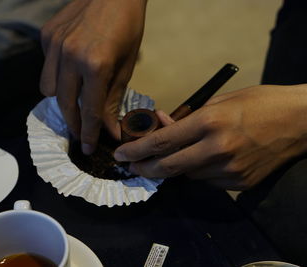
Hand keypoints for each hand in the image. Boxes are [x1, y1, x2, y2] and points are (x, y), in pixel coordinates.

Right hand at [40, 0, 146, 153]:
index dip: (90, 134)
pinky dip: (57, 76)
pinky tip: (70, 71)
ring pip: (48, 89)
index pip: (90, 110)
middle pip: (64, 104)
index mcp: (96, 64)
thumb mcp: (126, 65)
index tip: (89, 149)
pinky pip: (46, 67)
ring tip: (77, 103)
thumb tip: (109, 128)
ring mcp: (54, 44)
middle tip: (82, 135)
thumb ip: (113, 99)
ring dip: (62, 101)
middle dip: (73, 124)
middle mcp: (70, 55)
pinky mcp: (46, 36)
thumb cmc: (127, 26)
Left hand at [114, 85, 306, 189]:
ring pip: (186, 175)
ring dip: (176, 167)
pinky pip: (206, 181)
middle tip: (132, 166)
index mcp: (210, 122)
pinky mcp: (239, 183)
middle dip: (144, 168)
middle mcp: (217, 149)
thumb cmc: (259, 103)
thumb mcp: (218, 101)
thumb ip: (188, 118)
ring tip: (180, 152)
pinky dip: (199, 171)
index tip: (121, 154)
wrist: (299, 121)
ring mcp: (229, 170)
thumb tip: (164, 126)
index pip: (162, 142)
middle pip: (167, 167)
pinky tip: (207, 158)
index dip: (136, 150)